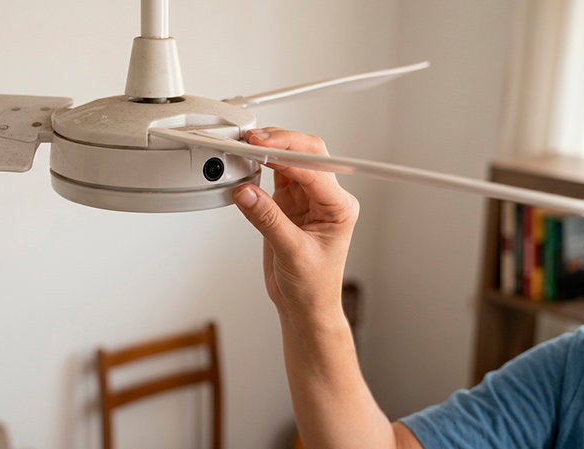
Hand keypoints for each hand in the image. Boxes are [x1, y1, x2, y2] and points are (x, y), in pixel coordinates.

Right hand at [232, 127, 358, 322]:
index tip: (262, 146)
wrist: (305, 306)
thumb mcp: (291, 253)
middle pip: (306, 154)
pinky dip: (260, 165)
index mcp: (338, 206)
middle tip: (251, 140)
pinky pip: (275, 174)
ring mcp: (307, 198)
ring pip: (290, 160)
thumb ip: (267, 220)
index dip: (287, 152)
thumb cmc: (313, 286)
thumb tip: (246, 192)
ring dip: (268, 150)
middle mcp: (326, 198)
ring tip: (245, 147)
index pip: (314, 167)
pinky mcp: (289, 203)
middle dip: (279, 142)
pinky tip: (247, 162)